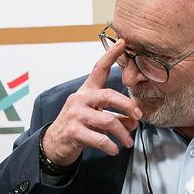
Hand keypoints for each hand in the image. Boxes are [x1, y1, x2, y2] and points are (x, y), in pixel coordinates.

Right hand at [41, 37, 141, 166]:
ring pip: (108, 121)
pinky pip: (100, 139)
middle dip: (128, 106)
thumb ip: (116, 117)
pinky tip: (114, 150)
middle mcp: (79, 99)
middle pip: (110, 96)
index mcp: (86, 92)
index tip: (123, 43)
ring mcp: (75, 115)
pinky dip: (111, 146)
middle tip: (138, 117)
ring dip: (122, 134)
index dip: (111, 55)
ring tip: (127, 142)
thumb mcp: (96, 118)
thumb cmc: (78, 126)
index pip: (98, 69)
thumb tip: (134, 122)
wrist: (55, 144)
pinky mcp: (73, 131)